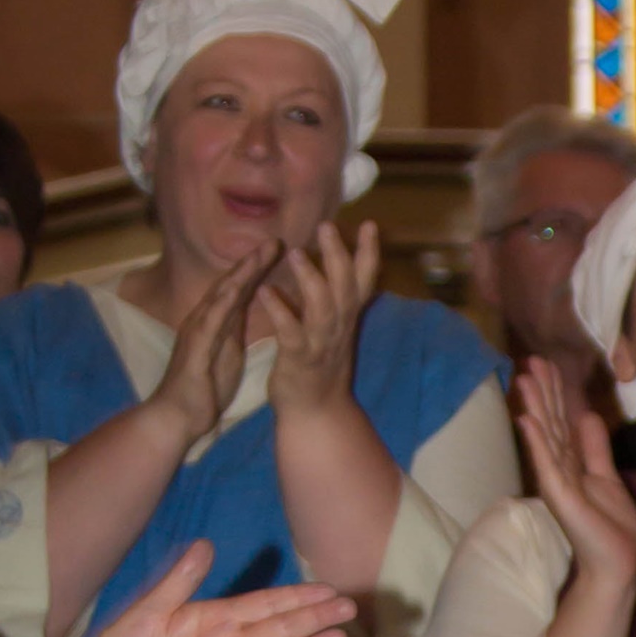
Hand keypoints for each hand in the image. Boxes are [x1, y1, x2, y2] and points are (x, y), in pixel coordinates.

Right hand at [154, 247, 273, 450]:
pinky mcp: (194, 351)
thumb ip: (234, 328)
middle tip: (274, 241)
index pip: (239, 289)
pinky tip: (233, 291)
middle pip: (230, 285)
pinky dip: (221, 306)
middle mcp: (205, 321)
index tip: (279, 249)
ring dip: (238, 277)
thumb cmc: (204, 387)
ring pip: (219, 298)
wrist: (178, 416)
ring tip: (257, 257)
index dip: (257, 269)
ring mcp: (197, 333)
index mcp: (217, 322)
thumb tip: (247, 310)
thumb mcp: (227, 351)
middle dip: (251, 263)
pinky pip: (209, 325)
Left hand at [251, 220, 380, 423]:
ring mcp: (320, 344)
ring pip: (322, 308)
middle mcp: (339, 328)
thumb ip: (338, 299)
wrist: (316, 412)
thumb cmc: (321, 365)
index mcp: (347, 318)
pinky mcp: (298, 360)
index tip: (368, 224)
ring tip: (294, 252)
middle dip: (337, 256)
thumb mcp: (337, 329)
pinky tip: (266, 291)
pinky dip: (279, 311)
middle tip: (326, 226)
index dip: (368, 253)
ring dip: (309, 278)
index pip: (364, 281)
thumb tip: (340, 265)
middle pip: (344, 287)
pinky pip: (291, 333)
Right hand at [516, 357, 635, 595]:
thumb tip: (587, 416)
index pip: (561, 420)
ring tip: (524, 378)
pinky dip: (536, 439)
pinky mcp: (560, 495)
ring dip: (535, 407)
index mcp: (572, 463)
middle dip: (542, 391)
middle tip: (531, 359)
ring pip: (545, 435)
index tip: (546, 364)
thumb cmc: (611, 527)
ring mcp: (558, 481)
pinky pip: (547, 462)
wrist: (616, 563)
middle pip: (550, 422)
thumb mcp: (606, 476)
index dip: (555, 392)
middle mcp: (560, 468)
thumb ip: (595, 448)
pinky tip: (526, 418)